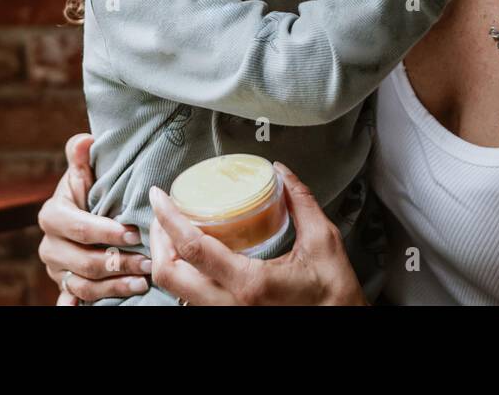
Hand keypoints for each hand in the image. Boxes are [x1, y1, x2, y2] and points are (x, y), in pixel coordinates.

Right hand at [36, 133, 151, 303]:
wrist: (80, 212)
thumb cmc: (88, 191)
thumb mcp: (85, 173)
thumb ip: (82, 158)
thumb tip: (85, 140)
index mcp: (52, 215)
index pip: (79, 227)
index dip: (105, 231)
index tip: (132, 232)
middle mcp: (50, 245)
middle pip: (83, 261)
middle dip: (117, 262)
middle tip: (147, 261)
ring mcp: (57, 268)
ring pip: (83, 284)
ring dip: (114, 286)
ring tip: (143, 282)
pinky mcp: (65, 284)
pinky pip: (73, 300)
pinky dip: (78, 306)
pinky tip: (87, 311)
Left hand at [147, 161, 366, 305]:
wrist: (341, 327)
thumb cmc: (334, 294)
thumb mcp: (323, 241)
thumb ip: (301, 202)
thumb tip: (281, 172)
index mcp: (250, 283)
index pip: (192, 248)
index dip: (168, 218)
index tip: (159, 195)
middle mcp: (229, 306)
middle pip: (168, 275)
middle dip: (157, 239)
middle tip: (163, 211)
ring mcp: (226, 317)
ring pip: (174, 291)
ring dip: (166, 258)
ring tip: (173, 229)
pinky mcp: (228, 319)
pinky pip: (190, 298)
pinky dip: (182, 274)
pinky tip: (191, 255)